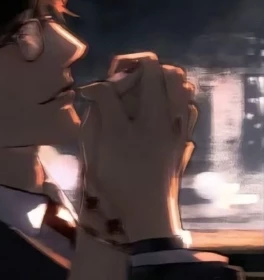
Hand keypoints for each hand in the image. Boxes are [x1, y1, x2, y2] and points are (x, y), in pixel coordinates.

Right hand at [78, 52, 196, 243]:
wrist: (147, 211)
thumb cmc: (122, 175)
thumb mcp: (107, 138)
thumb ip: (104, 105)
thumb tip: (94, 87)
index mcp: (152, 112)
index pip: (144, 69)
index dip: (120, 69)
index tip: (102, 85)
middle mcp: (172, 115)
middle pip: (169, 72)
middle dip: (144, 69)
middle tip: (123, 84)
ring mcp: (181, 128)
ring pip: (182, 88)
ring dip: (161, 82)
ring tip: (141, 93)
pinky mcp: (183, 139)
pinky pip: (187, 107)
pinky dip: (174, 99)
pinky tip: (157, 111)